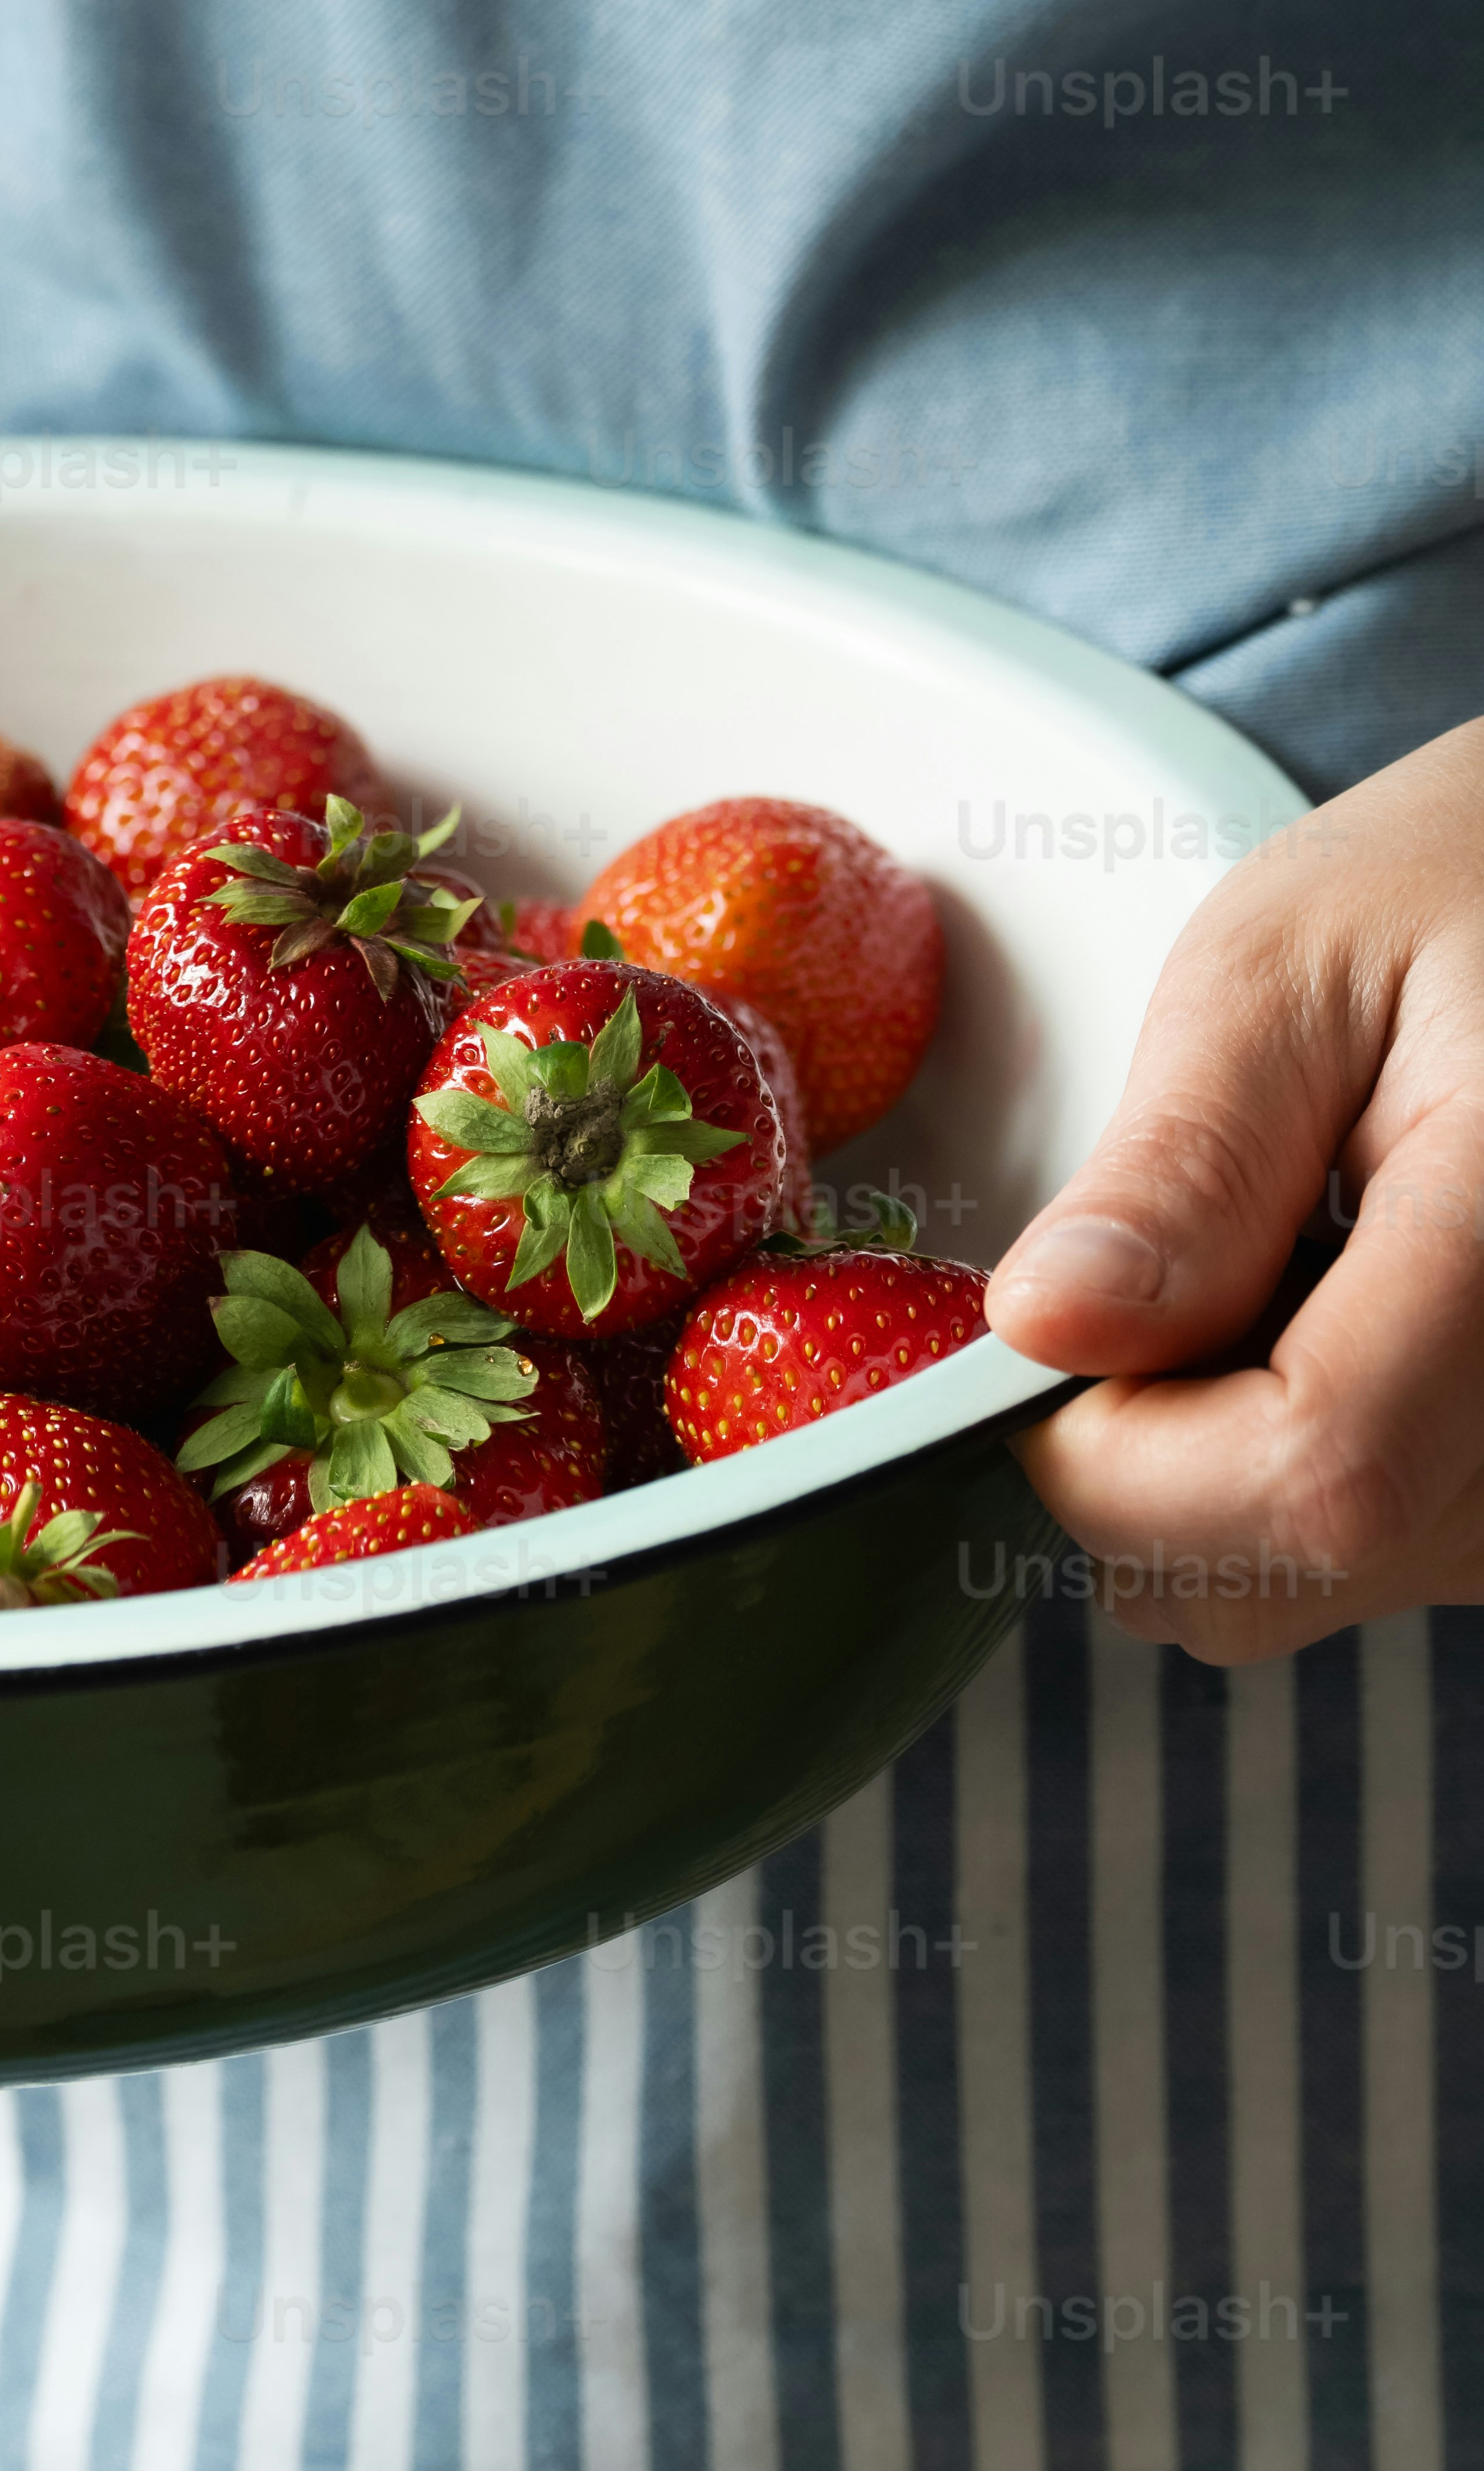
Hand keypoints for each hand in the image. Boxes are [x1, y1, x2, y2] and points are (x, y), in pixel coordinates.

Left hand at [987, 711, 1483, 1661]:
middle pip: (1300, 1559)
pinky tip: (1316, 1319)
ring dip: (1212, 1462)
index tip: (1028, 1339)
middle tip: (1147, 1272)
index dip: (1117, 1451)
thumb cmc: (1454, 890)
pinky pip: (1376, 1555)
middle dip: (1141, 1459)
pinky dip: (1289, 1461)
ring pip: (1321, 1579)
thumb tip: (1042, 1330)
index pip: (1316, 1474)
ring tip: (1263, 1268)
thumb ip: (1183, 1162)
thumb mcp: (1286, 969)